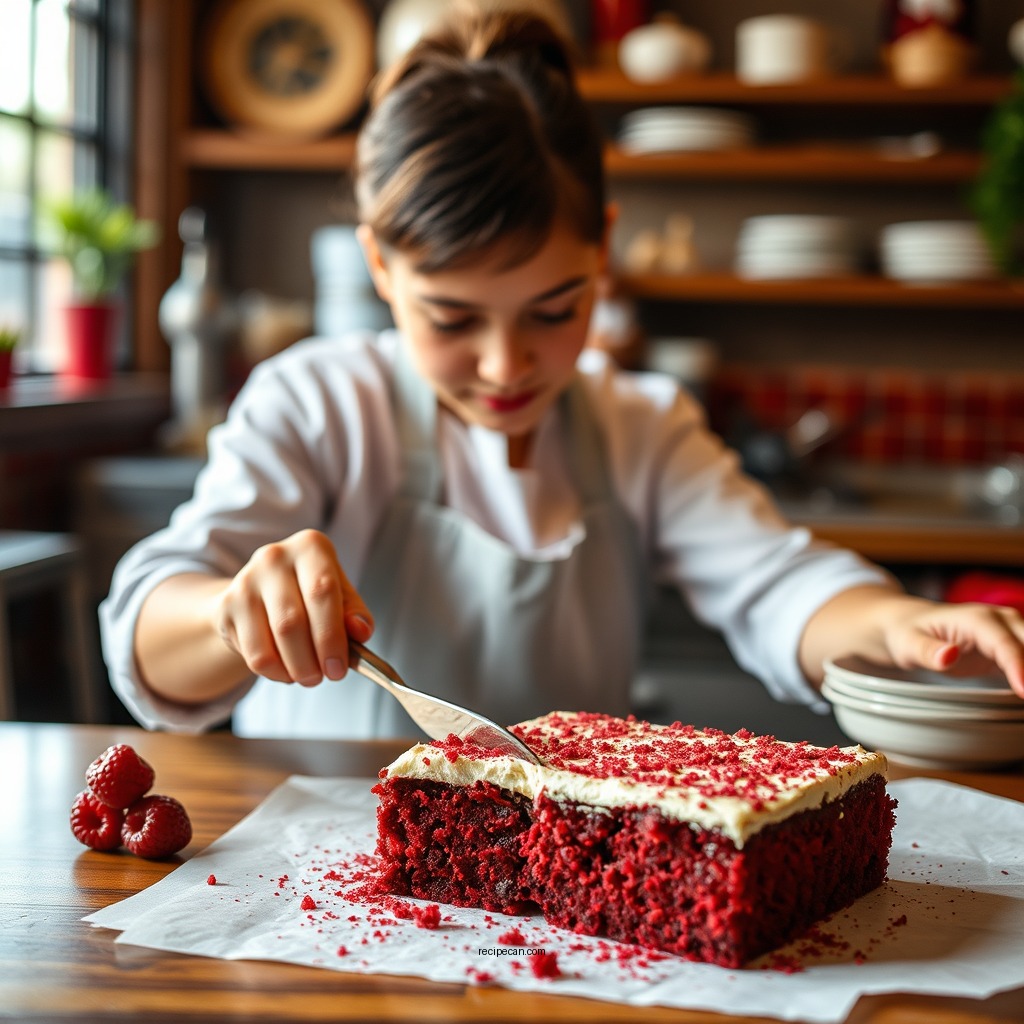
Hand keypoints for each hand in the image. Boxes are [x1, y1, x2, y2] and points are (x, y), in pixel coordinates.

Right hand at [214, 529, 373, 686]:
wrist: (261, 593)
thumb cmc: (310, 595)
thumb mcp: (340, 595)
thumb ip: (354, 612)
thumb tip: (361, 630)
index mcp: (310, 546)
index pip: (323, 591)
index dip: (332, 635)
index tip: (339, 667)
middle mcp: (275, 557)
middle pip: (294, 620)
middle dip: (314, 659)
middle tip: (326, 676)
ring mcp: (246, 580)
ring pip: (273, 639)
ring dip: (296, 669)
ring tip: (309, 675)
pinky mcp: (227, 605)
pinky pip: (255, 653)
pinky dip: (276, 672)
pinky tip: (287, 670)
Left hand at [879, 598, 1023, 697]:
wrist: (908, 624)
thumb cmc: (906, 633)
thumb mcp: (908, 644)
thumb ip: (928, 651)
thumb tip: (949, 656)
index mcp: (977, 619)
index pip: (1005, 643)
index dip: (1020, 667)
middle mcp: (999, 621)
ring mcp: (1007, 633)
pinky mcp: (1008, 649)